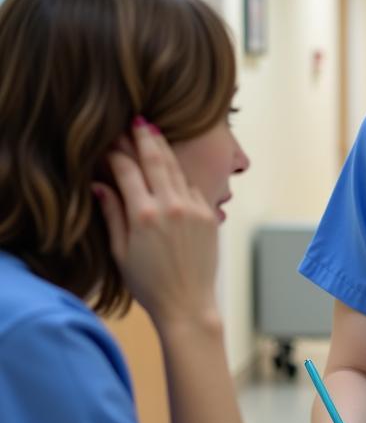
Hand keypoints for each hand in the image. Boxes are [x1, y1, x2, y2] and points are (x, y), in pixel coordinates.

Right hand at [93, 119, 218, 327]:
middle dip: (144, 137)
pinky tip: (173, 169)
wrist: (188, 303)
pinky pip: (194, 187)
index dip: (115, 152)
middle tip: (137, 119)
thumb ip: (112, 214)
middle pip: (156, 160)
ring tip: (154, 133)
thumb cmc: (149, 283)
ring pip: (177, 170)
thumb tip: (100, 184)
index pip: (127, 170)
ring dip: (164, 150)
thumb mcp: (120, 251)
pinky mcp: (210, 216)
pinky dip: (181, 176)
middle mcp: (172, 206)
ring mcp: (194, 209)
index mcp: (144, 215)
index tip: (108, 141)